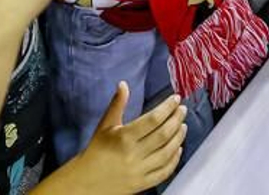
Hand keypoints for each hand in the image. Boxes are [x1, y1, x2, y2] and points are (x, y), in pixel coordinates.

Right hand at [55, 82, 187, 194]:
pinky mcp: (142, 184)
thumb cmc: (95, 151)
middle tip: (182, 110)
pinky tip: (178, 149)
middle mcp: (133, 154)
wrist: (85, 181)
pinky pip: (164, 172)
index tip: (175, 99)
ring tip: (183, 126)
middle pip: (163, 135)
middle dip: (176, 120)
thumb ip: (117, 104)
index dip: (167, 107)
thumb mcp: (105, 125)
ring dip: (178, 138)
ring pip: (167, 153)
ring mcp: (139, 171)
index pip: (152, 119)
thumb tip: (123, 84)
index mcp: (124, 137)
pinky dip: (174, 160)